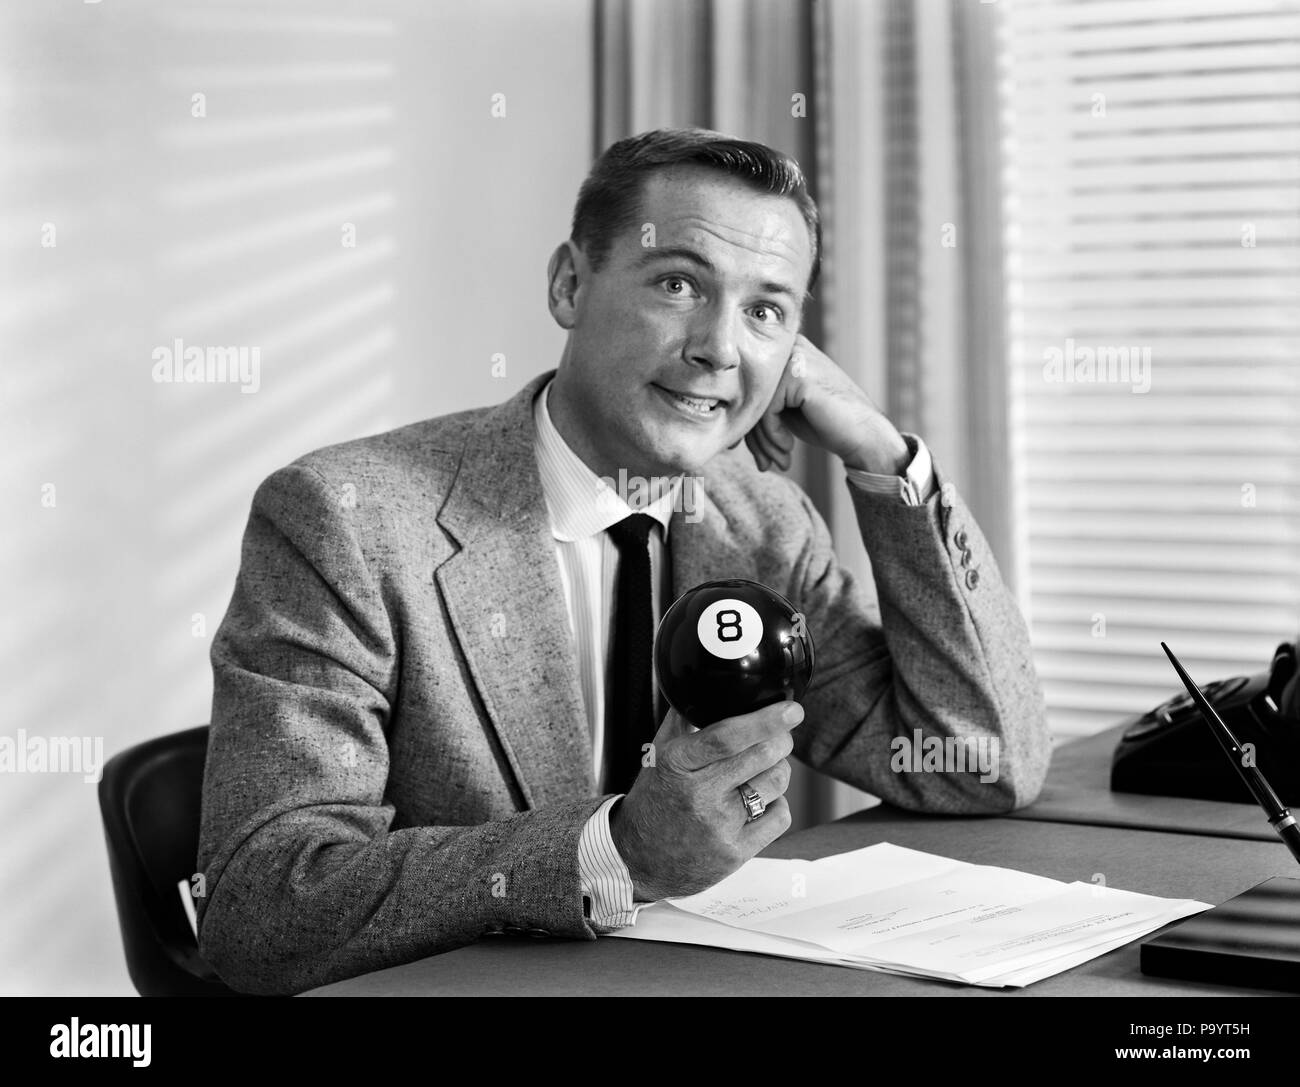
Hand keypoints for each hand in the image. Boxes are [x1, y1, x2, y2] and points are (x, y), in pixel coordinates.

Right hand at [609, 700, 803, 900]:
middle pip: (762, 756)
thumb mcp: (658, 755)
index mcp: (678, 763)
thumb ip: (683, 719)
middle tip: (780, 737)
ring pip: (775, 783)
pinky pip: (779, 817)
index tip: (791, 710)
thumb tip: (709, 686)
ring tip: (765, 770)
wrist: (638, 860)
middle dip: (781, 740)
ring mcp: (718, 826)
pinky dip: (776, 804)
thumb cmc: (655, 799)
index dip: (765, 720)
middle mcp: (698, 794)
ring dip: (779, 770)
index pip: (728, 736)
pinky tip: (759, 803)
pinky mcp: (735, 853)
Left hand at [745, 334, 909, 474]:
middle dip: (754, 436)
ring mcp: (792, 357)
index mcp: (781, 352)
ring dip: (763, 441)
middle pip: (748, 396)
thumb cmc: (825, 423)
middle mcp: (786, 347)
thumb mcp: (784, 410)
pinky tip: (787, 449)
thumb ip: (757, 406)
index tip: (753, 452)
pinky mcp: (797, 374)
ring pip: (755, 405)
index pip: (747, 389)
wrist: (863, 434)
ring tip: (778, 460)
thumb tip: (721, 418)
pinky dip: (773, 436)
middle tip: (765, 463)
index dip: (747, 424)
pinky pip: (766, 411)